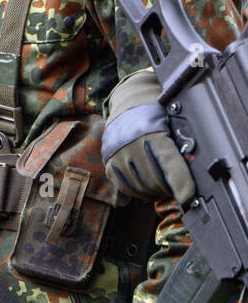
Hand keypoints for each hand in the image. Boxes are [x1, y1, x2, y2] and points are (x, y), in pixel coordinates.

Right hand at [102, 68, 195, 204]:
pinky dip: (139, 191)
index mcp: (152, 133)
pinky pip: (124, 186)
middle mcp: (132, 145)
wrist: (130, 104)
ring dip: (155, 192)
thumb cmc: (157, 114)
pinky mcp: (109, 162)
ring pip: (140, 186)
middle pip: (155, 180)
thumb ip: (180, 149)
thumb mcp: (173, 125)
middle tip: (178, 188)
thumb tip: (192, 176)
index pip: (170, 166)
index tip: (189, 198)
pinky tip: (148, 189)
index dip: (181, 185)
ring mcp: (118, 155)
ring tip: (164, 188)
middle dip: (170, 188)